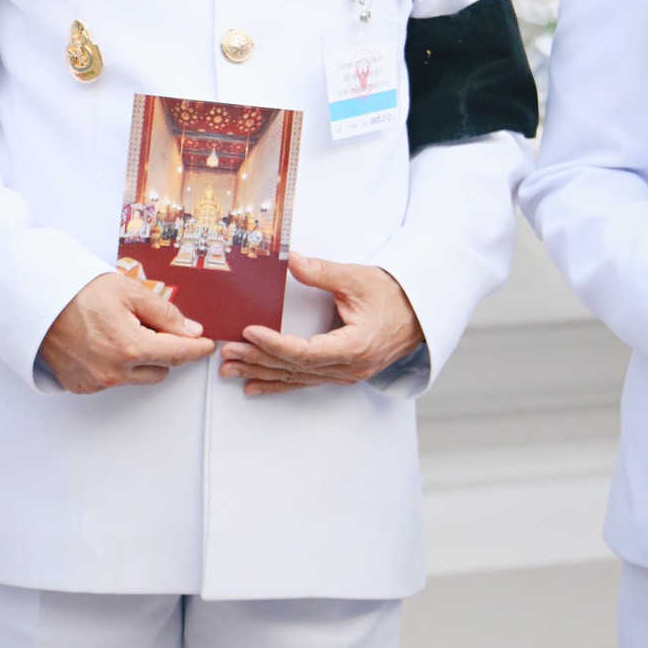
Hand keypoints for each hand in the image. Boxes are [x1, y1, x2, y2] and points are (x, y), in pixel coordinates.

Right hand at [39, 271, 215, 393]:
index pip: (177, 354)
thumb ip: (164, 312)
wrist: (37, 302)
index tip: (206, 347)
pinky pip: (113, 380)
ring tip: (119, 330)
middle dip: (163, 350)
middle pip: (160, 369)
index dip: (196, 349)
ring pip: (137, 376)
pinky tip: (102, 343)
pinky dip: (116, 365)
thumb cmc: (79, 293)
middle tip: (149, 325)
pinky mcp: (82, 386)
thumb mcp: (129, 291)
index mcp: (130, 347)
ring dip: (139, 359)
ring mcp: (97, 382)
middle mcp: (114, 372)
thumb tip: (190, 330)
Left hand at [219, 251, 423, 396]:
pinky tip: (254, 387)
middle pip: (295, 368)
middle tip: (228, 352)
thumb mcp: (358, 278)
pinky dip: (278, 384)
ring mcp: (345, 375)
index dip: (274, 344)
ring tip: (230, 370)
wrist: (419, 313)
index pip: (305, 352)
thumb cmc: (393, 295)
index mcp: (354, 347)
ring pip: (296, 378)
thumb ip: (322, 272)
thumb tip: (292, 260)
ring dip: (262, 373)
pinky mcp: (341, 373)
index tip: (250, 331)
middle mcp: (349, 368)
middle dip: (258, 360)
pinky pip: (304, 381)